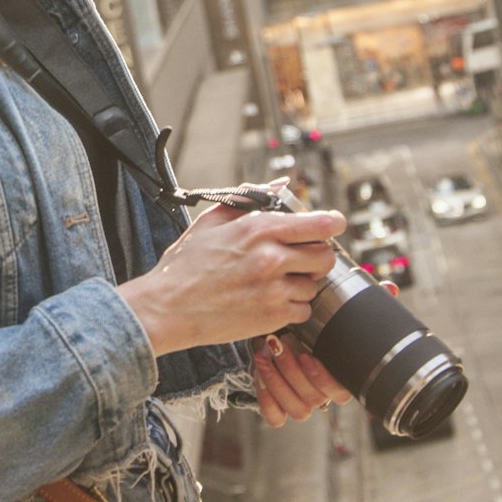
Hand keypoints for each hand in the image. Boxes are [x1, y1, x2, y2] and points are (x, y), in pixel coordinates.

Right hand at [118, 202, 345, 357]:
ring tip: (275, 281)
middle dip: (316, 255)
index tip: (333, 225)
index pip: (319, 224)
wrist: (168, 307)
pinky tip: (269, 300)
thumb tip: (282, 184)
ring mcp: (274, 290)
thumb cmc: (187, 263)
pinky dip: (292, 306)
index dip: (332, 224)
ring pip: (315, 284)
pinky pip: (303, 310)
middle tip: (299, 258)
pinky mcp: (273, 318)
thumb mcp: (212, 220)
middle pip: (325, 255)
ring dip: (301, 282)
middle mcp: (271, 258)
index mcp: (258, 229)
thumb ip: (250, 197)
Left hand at [255, 280, 397, 425]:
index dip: (324, 378)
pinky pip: (275, 417)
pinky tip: (259, 371)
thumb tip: (390, 288)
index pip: (340, 391)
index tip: (308, 354)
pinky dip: (267, 396)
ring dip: (278, 381)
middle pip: (314, 399)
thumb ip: (358, 303)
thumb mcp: (329, 311)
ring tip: (264, 351)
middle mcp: (321, 395)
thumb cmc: (305, 325)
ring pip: (297, 410)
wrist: (271, 334)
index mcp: (338, 378)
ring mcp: (299, 403)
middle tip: (279, 343)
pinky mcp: (276, 408)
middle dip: (293, 371)